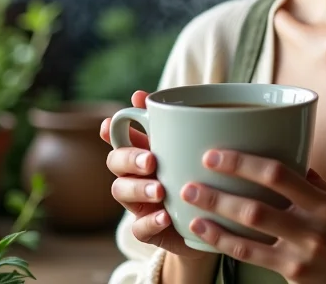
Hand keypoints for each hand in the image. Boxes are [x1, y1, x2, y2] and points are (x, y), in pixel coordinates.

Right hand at [100, 90, 209, 261]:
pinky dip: (150, 222)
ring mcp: (139, 203)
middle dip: (129, 158)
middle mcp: (136, 175)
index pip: (120, 137)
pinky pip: (140, 228)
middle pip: (116, 162)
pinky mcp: (149, 230)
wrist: (215, 220)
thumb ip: (176, 124)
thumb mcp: (192, 148)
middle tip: (151, 160)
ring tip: (160, 190)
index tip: (110, 122)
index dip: (110, 130)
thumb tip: (152, 96)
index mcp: (145, 151)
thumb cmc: (199, 176)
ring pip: (121, 192)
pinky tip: (165, 215)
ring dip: (138, 189)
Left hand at [179, 150, 325, 283]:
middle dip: (219, 192)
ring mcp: (300, 255)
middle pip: (256, 207)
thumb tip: (290, 154)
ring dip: (215, 217)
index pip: (278, 175)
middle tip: (190, 180)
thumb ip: (313, 182)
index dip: (243, 163)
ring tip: (189, 203)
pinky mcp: (292, 276)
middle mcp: (311, 229)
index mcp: (323, 203)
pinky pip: (251, 257)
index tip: (215, 154)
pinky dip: (224, 242)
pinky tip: (204, 232)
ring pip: (248, 234)